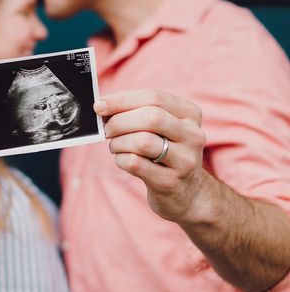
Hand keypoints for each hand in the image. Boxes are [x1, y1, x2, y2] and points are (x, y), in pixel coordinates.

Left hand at [94, 89, 206, 222]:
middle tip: (106, 130)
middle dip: (119, 122)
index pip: (153, 97)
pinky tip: (122, 160)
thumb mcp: (161, 128)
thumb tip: (103, 106)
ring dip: (119, 142)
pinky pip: (135, 164)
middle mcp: (192, 135)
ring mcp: (185, 160)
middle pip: (150, 117)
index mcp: (190, 114)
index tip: (99, 105)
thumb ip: (137, 112)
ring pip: (142, 141)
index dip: (122, 100)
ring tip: (115, 146)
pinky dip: (120, 159)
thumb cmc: (164, 152)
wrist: (187, 193)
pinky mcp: (170, 182)